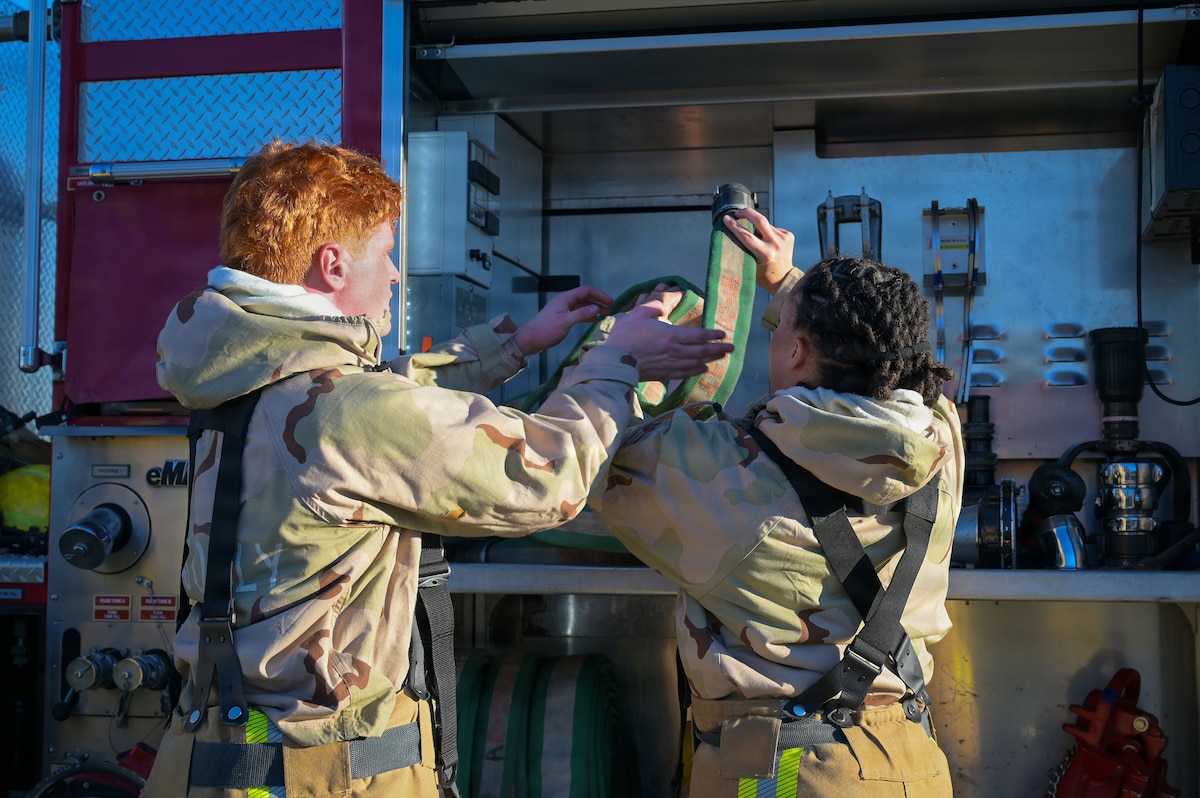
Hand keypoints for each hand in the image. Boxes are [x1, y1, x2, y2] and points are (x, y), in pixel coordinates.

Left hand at [513, 285, 612, 355]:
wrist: (529, 339)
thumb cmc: (545, 330)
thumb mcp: (565, 322)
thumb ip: (581, 314)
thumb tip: (597, 309)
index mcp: (565, 298)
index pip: (587, 290)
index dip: (600, 295)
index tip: (611, 302)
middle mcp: (565, 300)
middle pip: (586, 296)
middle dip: (599, 301)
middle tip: (612, 308)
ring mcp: (563, 308)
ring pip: (582, 304)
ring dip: (594, 308)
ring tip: (606, 314)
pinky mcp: (562, 316)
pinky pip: (578, 312)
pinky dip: (587, 314)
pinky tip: (594, 319)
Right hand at [605, 291, 733, 380]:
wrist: (613, 361)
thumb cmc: (626, 335)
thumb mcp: (641, 312)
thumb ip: (659, 304)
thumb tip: (672, 295)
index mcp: (672, 335)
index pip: (699, 336)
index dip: (712, 335)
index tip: (723, 334)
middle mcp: (675, 352)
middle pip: (702, 352)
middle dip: (718, 349)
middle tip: (731, 348)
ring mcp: (670, 365)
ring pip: (695, 364)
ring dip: (710, 360)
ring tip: (721, 357)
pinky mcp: (663, 375)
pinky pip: (684, 374)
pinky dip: (695, 372)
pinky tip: (702, 370)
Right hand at [723, 207, 794, 294]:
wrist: (784, 279)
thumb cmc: (765, 275)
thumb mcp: (750, 264)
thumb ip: (744, 249)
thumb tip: (735, 232)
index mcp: (766, 253)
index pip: (746, 235)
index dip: (734, 226)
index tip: (727, 219)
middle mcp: (776, 244)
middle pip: (760, 219)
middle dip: (746, 213)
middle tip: (738, 212)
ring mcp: (784, 238)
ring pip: (765, 224)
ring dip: (757, 226)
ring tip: (756, 238)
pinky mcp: (788, 235)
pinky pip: (772, 228)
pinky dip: (766, 231)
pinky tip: (767, 241)